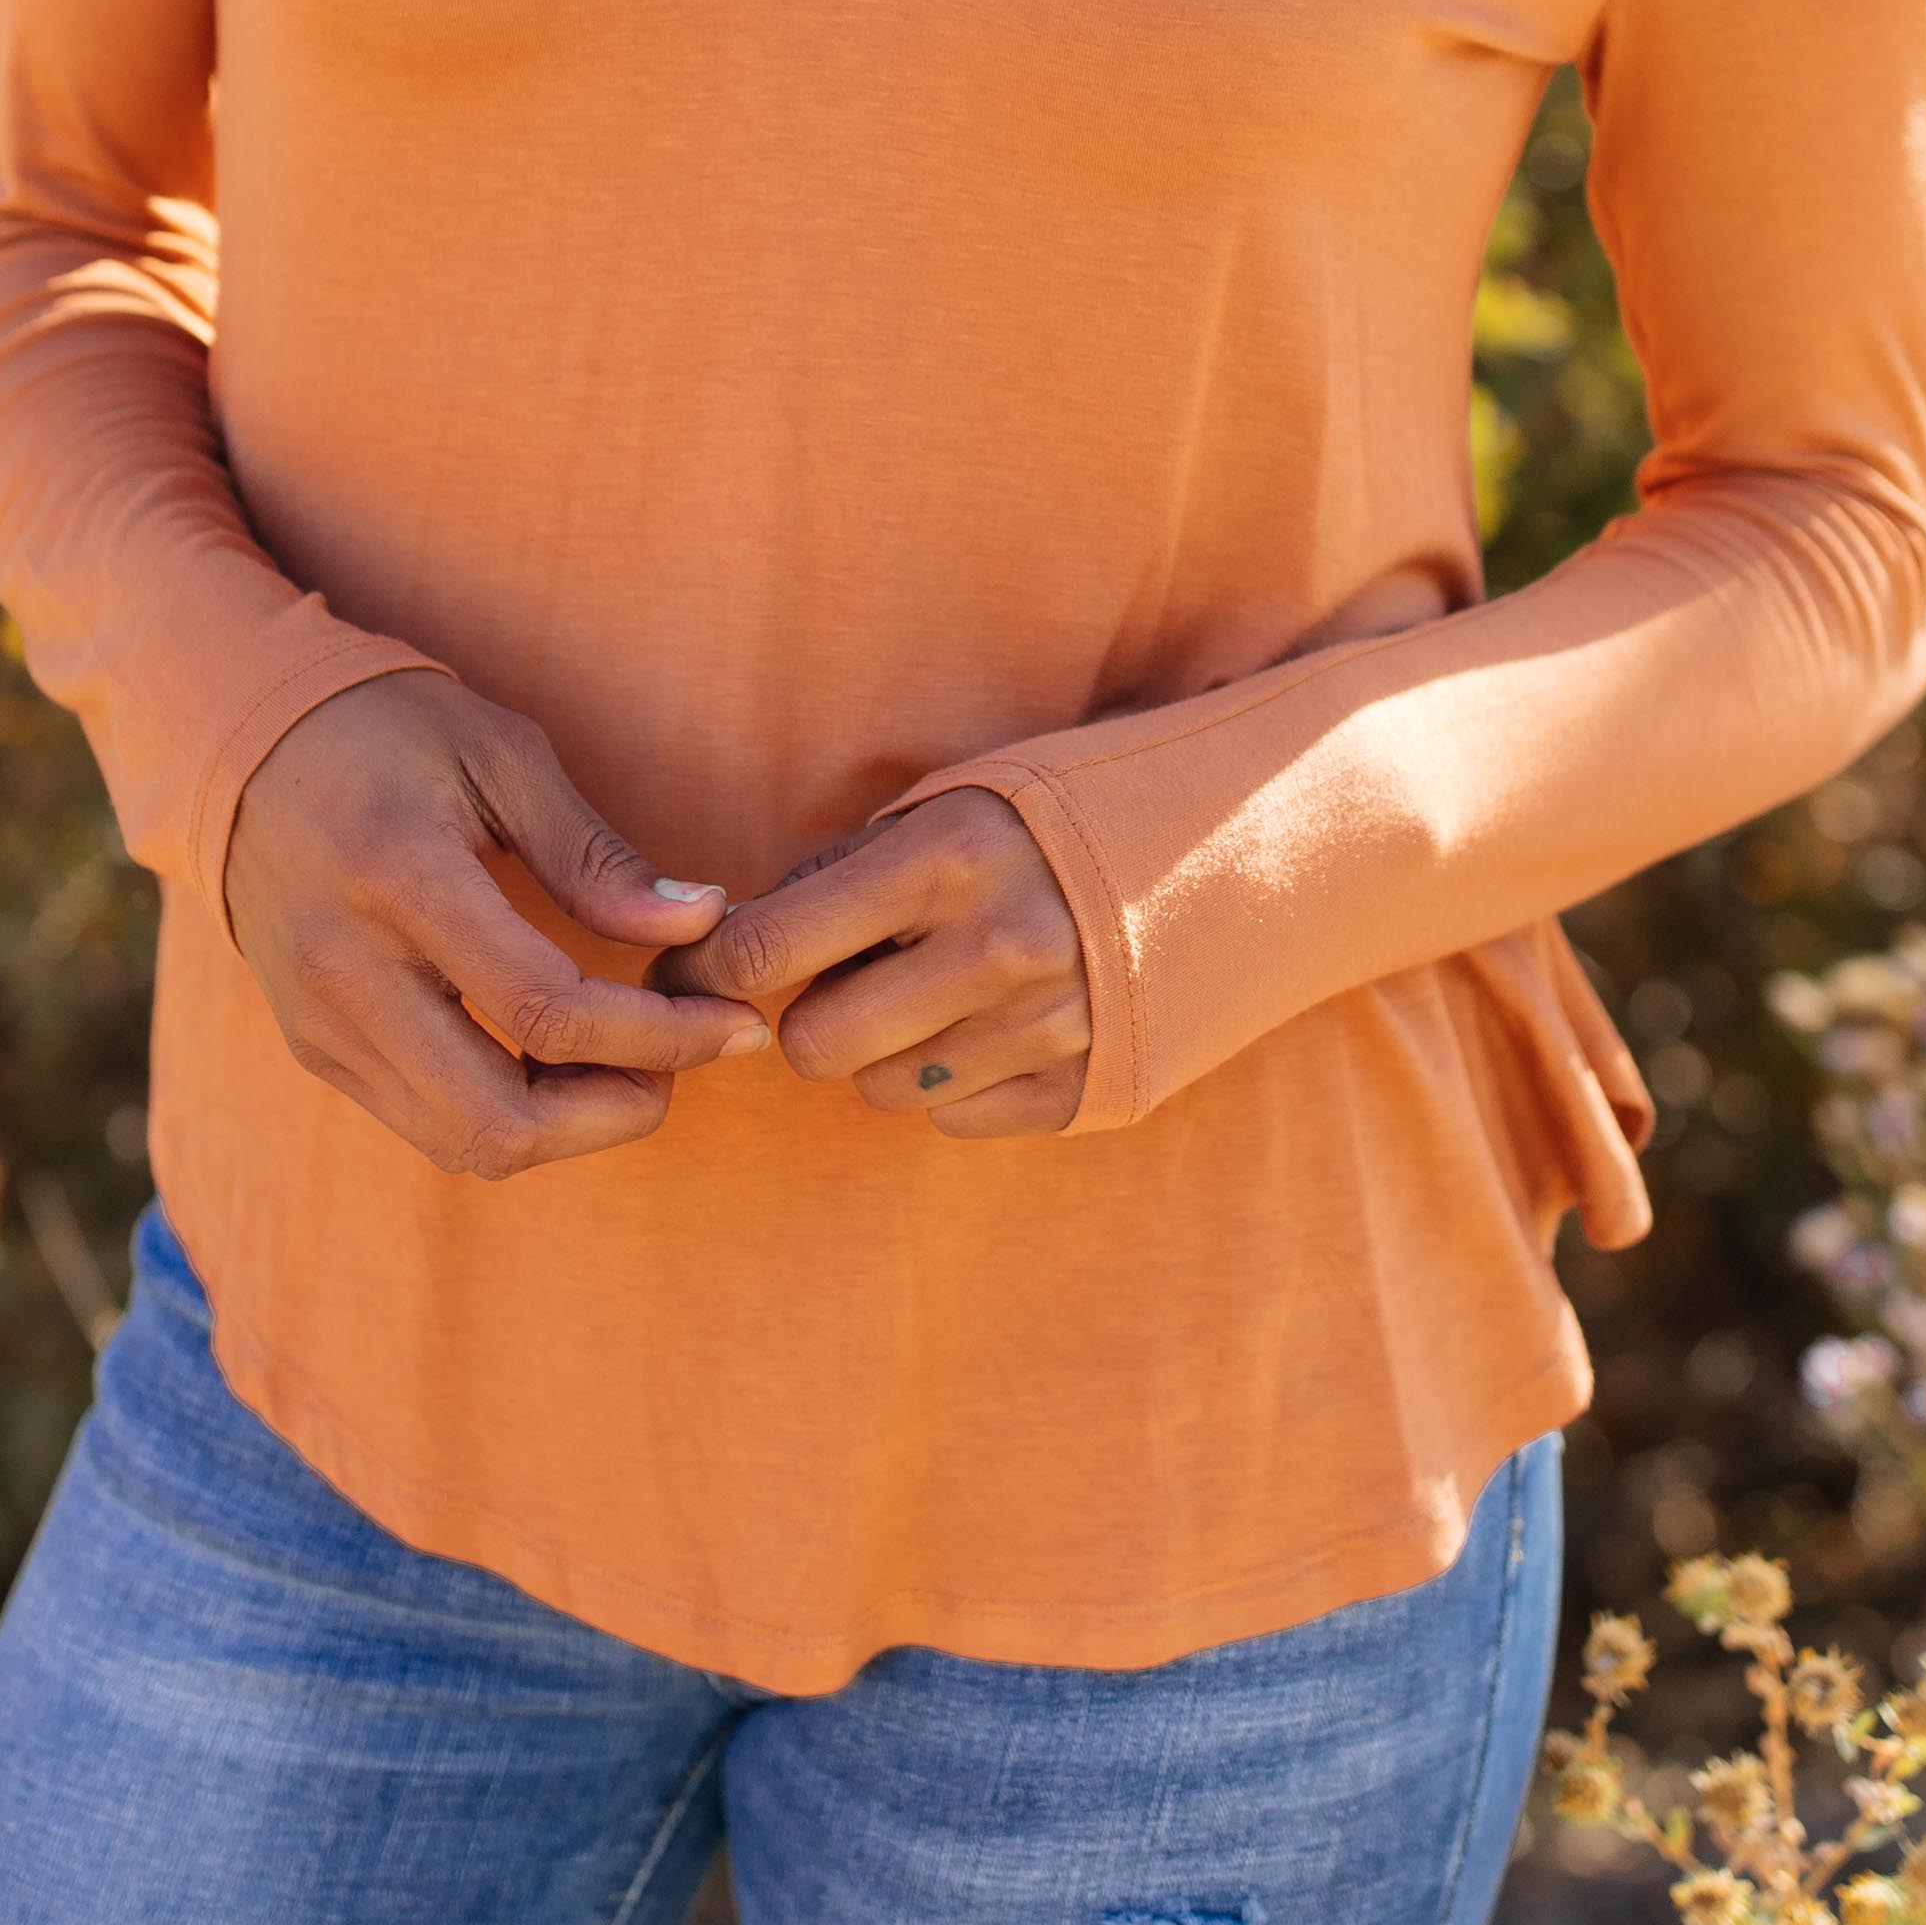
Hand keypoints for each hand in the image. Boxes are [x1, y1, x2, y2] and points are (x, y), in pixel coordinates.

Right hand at [222, 675, 768, 1184]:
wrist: (241, 745)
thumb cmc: (389, 731)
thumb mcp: (502, 756)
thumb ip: (597, 857)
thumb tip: (702, 921)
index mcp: (399, 879)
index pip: (545, 1011)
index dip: (660, 1037)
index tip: (734, 1024)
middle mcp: (347, 973)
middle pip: (500, 1120)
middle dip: (618, 1113)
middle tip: (685, 1056)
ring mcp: (321, 1025)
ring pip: (464, 1145)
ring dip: (570, 1127)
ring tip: (636, 1060)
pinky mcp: (315, 1049)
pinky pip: (429, 1124)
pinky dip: (513, 1114)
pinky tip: (564, 1058)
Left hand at [663, 787, 1092, 1137]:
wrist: (1236, 847)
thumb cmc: (1056, 816)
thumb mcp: (953, 803)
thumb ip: (845, 873)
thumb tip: (726, 946)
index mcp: (950, 858)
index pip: (772, 947)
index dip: (709, 969)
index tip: (689, 974)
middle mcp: (999, 948)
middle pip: (816, 1045)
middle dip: (810, 1017)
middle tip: (847, 976)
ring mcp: (1048, 1027)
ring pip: (881, 1091)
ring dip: (885, 1050)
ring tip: (938, 988)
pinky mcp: (1085, 1088)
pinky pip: (954, 1121)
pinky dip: (950, 1081)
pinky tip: (993, 1022)